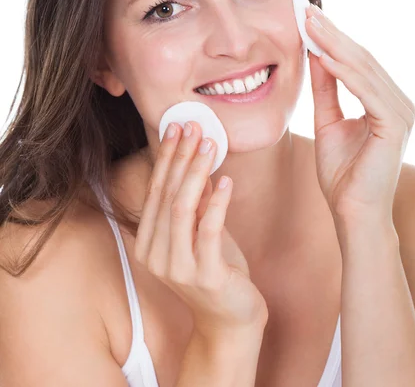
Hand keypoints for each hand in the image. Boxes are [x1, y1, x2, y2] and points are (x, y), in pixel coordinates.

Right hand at [134, 121, 268, 334]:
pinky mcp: (205, 276)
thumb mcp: (200, 233)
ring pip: (182, 208)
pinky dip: (217, 202)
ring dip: (196, 172)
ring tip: (209, 144)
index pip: (155, 191)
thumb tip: (197, 162)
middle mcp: (155, 255)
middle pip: (166, 194)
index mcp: (148, 243)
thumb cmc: (217, 273)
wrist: (231, 322)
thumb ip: (194, 204)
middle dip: (180, 156)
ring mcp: (177, 268)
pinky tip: (226, 180)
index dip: (166, 157)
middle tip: (193, 126)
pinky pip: (209, 230)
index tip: (176, 128)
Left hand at [304, 4, 414, 223]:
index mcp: (384, 101)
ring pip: (363, 68)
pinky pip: (366, 90)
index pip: (356, 61)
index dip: (331, 38)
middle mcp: (397, 102)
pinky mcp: (394, 124)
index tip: (307, 17)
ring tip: (310, 24)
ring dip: (334, 44)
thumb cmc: (342, 173)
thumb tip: (315, 56)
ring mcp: (400, 111)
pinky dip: (344, 72)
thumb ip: (326, 89)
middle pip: (360, 58)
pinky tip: (324, 56)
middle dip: (331, 33)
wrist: (352, 212)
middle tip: (306, 9)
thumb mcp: (327, 121)